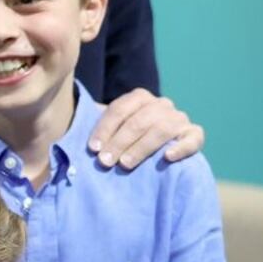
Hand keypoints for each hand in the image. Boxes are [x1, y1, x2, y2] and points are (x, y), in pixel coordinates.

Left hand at [89, 88, 204, 169]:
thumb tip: (67, 137)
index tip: (93, 149)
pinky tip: (167, 157)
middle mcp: (161, 104)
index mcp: (139, 98)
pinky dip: (180, 147)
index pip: (119, 109)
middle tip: (105, 161)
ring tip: (126, 164)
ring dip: (142, 147)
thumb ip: (97, 127)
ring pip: (162, 129)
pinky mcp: (194, 134)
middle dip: (119, 142)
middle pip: (139, 120)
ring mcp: (179, 118)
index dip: (104, 128)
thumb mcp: (111, 129)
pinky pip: (193, 138)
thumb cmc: (126, 140)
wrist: (158, 147)